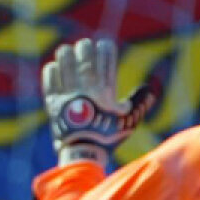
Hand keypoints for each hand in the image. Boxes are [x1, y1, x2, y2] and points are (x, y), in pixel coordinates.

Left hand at [42, 38, 157, 165]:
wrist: (83, 154)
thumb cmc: (107, 137)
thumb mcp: (127, 121)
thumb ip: (138, 103)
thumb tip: (149, 89)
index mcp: (105, 91)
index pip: (106, 58)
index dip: (105, 47)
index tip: (104, 45)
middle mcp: (86, 89)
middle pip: (84, 55)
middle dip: (85, 48)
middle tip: (84, 47)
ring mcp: (68, 94)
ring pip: (65, 62)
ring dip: (66, 54)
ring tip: (68, 52)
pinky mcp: (53, 102)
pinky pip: (50, 79)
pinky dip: (52, 70)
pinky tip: (55, 67)